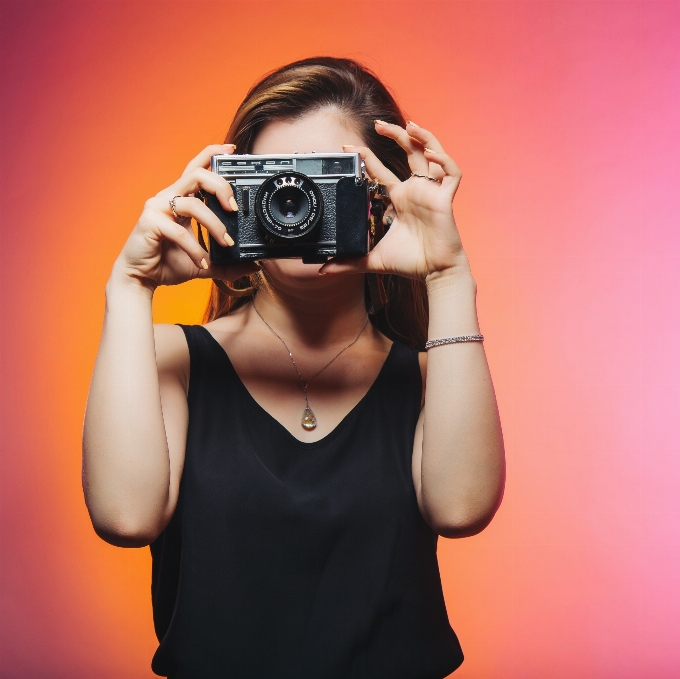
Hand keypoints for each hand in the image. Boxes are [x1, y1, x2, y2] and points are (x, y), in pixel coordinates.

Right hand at [112, 144, 257, 289]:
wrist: (141, 278)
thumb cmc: (168, 263)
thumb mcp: (206, 263)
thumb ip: (227, 263)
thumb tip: (252, 266)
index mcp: (181, 198)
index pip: (197, 168)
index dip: (212, 154)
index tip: (233, 151)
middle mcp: (169, 197)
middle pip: (198, 175)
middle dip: (221, 187)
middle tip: (234, 209)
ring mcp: (157, 208)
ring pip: (193, 204)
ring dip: (214, 225)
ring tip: (226, 244)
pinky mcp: (149, 223)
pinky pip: (179, 232)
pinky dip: (195, 249)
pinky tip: (202, 262)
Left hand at [320, 121, 467, 280]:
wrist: (434, 273)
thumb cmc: (409, 263)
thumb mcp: (371, 260)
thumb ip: (348, 262)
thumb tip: (323, 270)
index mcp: (399, 199)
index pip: (382, 170)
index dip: (368, 156)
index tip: (350, 147)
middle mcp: (414, 191)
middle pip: (408, 153)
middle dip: (395, 135)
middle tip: (378, 123)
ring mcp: (430, 192)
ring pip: (430, 154)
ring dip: (422, 137)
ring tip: (410, 125)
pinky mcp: (445, 198)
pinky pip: (451, 173)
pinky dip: (443, 161)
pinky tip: (431, 155)